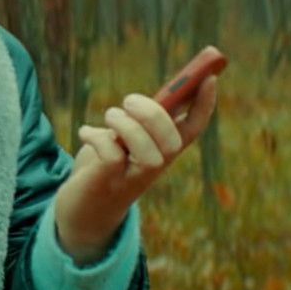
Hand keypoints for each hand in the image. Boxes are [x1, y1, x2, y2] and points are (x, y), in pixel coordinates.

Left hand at [52, 76, 217, 265]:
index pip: (193, 128)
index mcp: (162, 152)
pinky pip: (112, 159)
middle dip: (154, 115)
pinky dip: (97, 137)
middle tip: (129, 100)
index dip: (205, 104)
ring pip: (148, 155)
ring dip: (127, 126)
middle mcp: (153, 168)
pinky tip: (85, 132)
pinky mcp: (106, 183)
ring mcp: (131, 179)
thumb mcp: (125, 139)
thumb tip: (154, 98)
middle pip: (172, 142)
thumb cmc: (106, 166)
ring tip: (110, 116)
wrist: (82, 212)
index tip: (209, 78)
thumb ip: (139, 123)